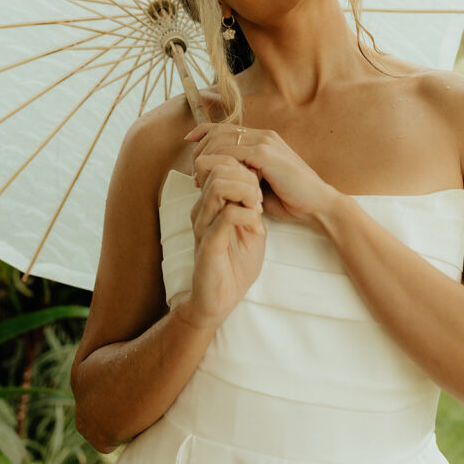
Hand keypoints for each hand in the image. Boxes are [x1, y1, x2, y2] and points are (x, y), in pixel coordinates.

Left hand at [185, 121, 334, 229]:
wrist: (318, 205)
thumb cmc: (291, 198)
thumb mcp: (261, 183)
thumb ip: (244, 174)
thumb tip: (220, 177)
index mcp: (263, 138)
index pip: (225, 127)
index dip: (203, 131)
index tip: (187, 142)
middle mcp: (263, 135)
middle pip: (218, 131)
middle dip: (200, 150)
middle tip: (193, 172)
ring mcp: (265, 142)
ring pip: (222, 140)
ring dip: (207, 158)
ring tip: (200, 179)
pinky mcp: (266, 154)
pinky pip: (233, 153)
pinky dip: (220, 164)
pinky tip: (215, 179)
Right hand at [185, 156, 266, 330]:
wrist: (222, 299)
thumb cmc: (236, 264)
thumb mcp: (249, 228)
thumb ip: (251, 205)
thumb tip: (260, 184)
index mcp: (210, 203)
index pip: (220, 164)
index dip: (244, 168)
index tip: (261, 187)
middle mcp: (202, 209)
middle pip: (218, 168)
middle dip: (246, 176)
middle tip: (261, 197)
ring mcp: (203, 224)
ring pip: (218, 186)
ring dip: (246, 191)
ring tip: (258, 208)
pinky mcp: (208, 242)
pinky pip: (225, 215)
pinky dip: (247, 214)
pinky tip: (257, 226)